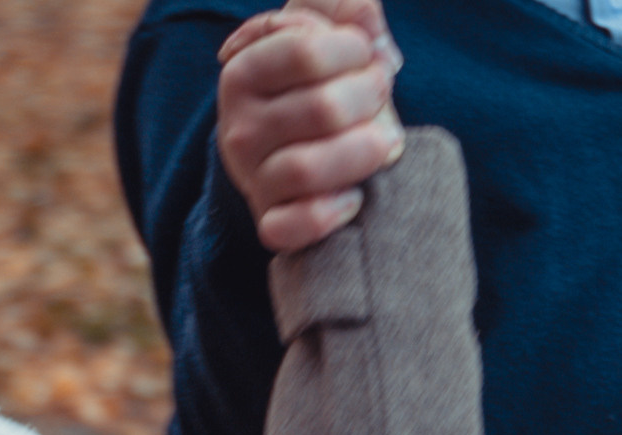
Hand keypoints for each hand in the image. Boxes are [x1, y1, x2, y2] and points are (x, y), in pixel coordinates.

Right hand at [218, 0, 402, 252]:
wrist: (287, 147)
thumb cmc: (313, 82)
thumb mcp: (318, 29)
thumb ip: (342, 8)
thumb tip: (367, 26)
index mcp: (243, 71)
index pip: (307, 51)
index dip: (353, 50)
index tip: (364, 55)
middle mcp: (239, 128)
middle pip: (322, 109)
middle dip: (370, 97)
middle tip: (380, 95)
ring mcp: (251, 179)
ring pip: (309, 168)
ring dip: (363, 152)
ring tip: (383, 141)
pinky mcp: (268, 223)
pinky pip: (296, 227)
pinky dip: (333, 213)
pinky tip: (354, 197)